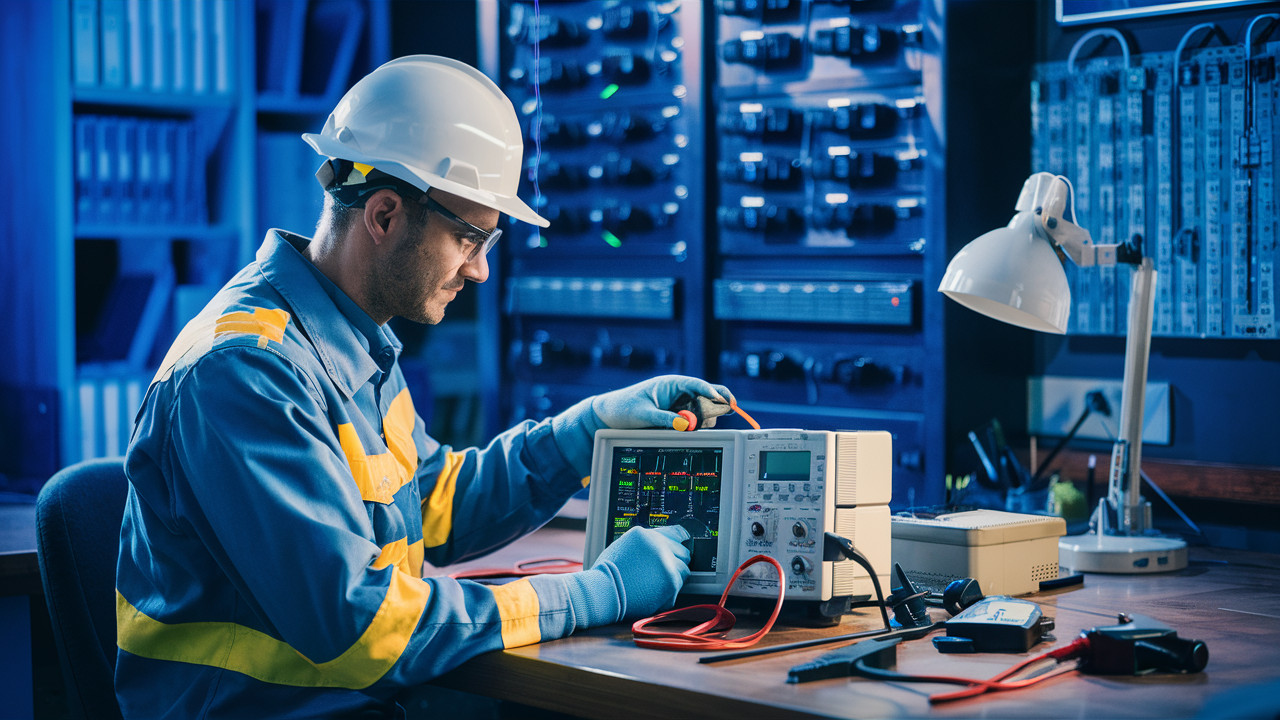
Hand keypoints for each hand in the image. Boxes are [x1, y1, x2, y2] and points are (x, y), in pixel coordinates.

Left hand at [550, 375, 733, 472]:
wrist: (608, 416)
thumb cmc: (623, 409)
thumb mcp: (643, 414)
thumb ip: (665, 419)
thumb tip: (686, 425)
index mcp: (671, 384)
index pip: (698, 384)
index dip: (714, 392)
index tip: (726, 402)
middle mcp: (678, 392)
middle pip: (708, 397)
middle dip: (715, 407)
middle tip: (719, 417)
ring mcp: (679, 405)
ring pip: (704, 411)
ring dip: (705, 419)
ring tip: (694, 427)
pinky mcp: (677, 417)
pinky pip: (695, 421)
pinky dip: (697, 427)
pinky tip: (690, 431)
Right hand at [561, 525, 691, 628]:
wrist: (602, 593)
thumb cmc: (607, 574)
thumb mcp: (624, 546)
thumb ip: (646, 545)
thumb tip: (661, 547)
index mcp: (647, 535)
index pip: (676, 533)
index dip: (680, 541)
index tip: (683, 546)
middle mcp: (660, 546)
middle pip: (683, 553)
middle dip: (676, 562)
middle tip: (660, 573)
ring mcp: (667, 564)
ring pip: (684, 572)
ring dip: (673, 578)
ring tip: (653, 584)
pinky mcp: (671, 583)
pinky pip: (678, 589)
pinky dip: (668, 593)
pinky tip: (651, 593)